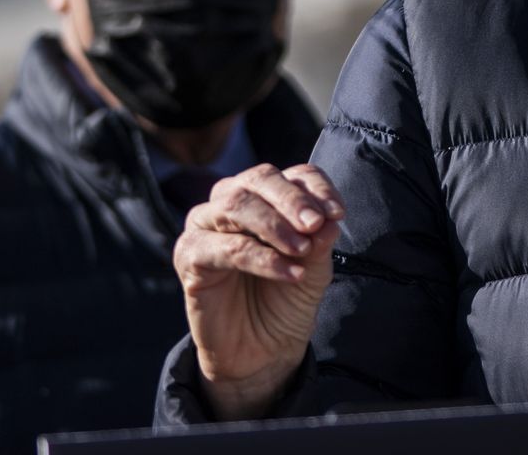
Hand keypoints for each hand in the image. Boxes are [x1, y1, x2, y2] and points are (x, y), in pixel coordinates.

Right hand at [173, 162, 345, 419]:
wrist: (263, 352)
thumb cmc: (286, 300)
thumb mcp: (314, 269)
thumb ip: (318, 241)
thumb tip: (327, 219)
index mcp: (267, 196)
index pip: (294, 174)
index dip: (317, 189)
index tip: (338, 213)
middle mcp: (231, 201)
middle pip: (260, 179)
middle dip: (292, 200)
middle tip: (315, 225)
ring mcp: (205, 225)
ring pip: (236, 205)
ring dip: (274, 225)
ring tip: (302, 250)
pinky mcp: (189, 256)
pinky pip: (224, 248)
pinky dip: (261, 258)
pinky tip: (289, 273)